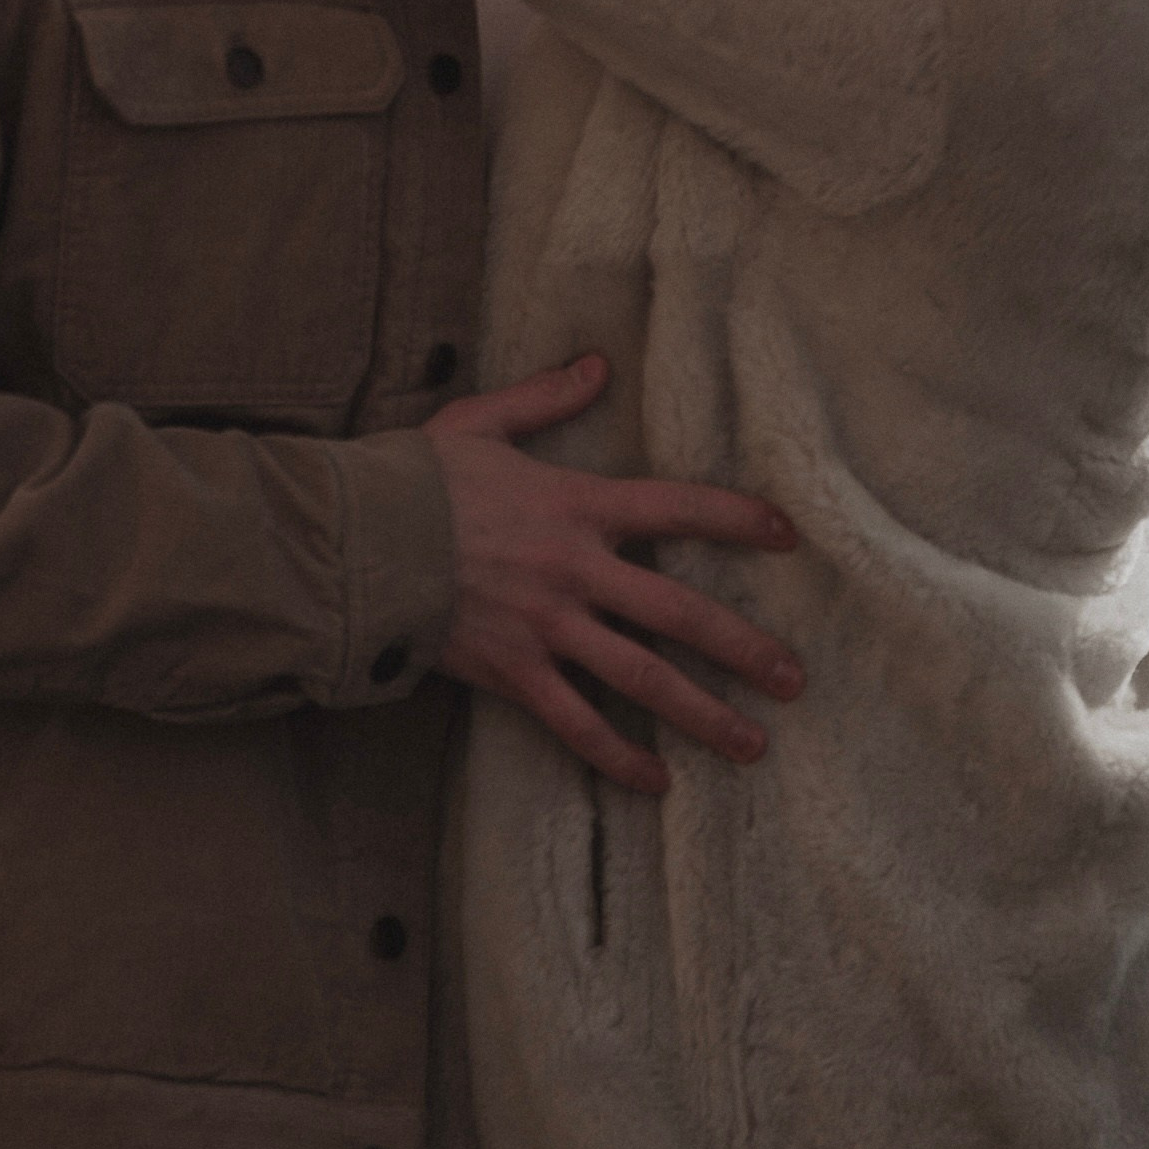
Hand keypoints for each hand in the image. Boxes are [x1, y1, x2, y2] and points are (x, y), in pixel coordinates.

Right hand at [425, 355, 803, 794]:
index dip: (737, 519)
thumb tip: (597, 366)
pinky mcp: (513, 672)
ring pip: (641, 679)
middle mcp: (575, 570)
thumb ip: (545, 398)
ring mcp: (547, 627)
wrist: (352, 541)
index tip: (788, 535)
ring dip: (703, 714)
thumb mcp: (483, 421)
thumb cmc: (416, 478)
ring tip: (753, 746)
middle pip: (679, 612)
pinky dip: (617, 757)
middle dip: (743, 647)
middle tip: (796, 680)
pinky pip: (576, 723)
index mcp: (576, 504)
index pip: (677, 507)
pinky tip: (655, 783)